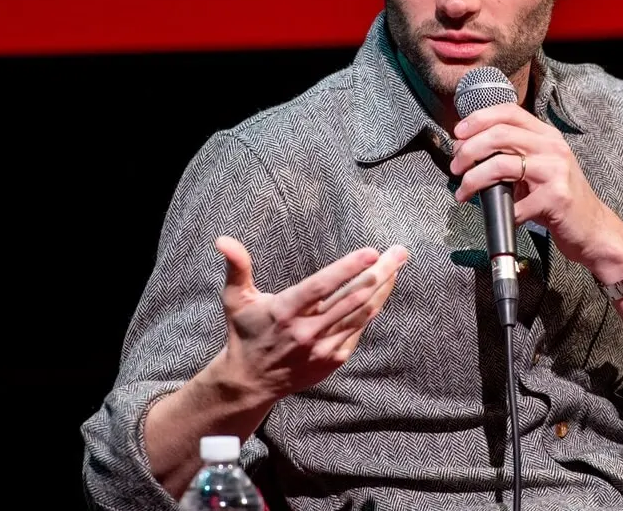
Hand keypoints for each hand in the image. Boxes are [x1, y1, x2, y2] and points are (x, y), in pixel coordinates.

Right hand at [214, 236, 406, 401]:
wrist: (251, 382)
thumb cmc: (245, 333)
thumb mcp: (236, 299)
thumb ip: (236, 267)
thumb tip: (223, 239)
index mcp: (286, 311)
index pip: (322, 286)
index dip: (348, 269)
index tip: (371, 252)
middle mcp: (307, 330)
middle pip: (352, 296)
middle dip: (380, 272)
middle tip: (399, 252)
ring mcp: (323, 347)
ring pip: (361, 312)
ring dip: (383, 288)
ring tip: (397, 265)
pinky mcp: (333, 359)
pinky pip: (359, 329)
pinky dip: (372, 308)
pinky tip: (382, 290)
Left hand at [450, 103, 622, 283]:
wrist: (592, 227)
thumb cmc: (558, 198)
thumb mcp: (538, 168)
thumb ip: (511, 154)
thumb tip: (467, 150)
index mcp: (546, 135)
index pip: (508, 112)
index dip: (478, 118)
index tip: (458, 132)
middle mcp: (553, 147)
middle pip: (499, 135)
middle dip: (468, 150)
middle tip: (455, 167)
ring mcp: (556, 171)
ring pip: (501, 164)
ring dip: (473, 179)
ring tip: (464, 191)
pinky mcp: (556, 197)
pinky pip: (515, 203)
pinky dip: (501, 210)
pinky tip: (501, 215)